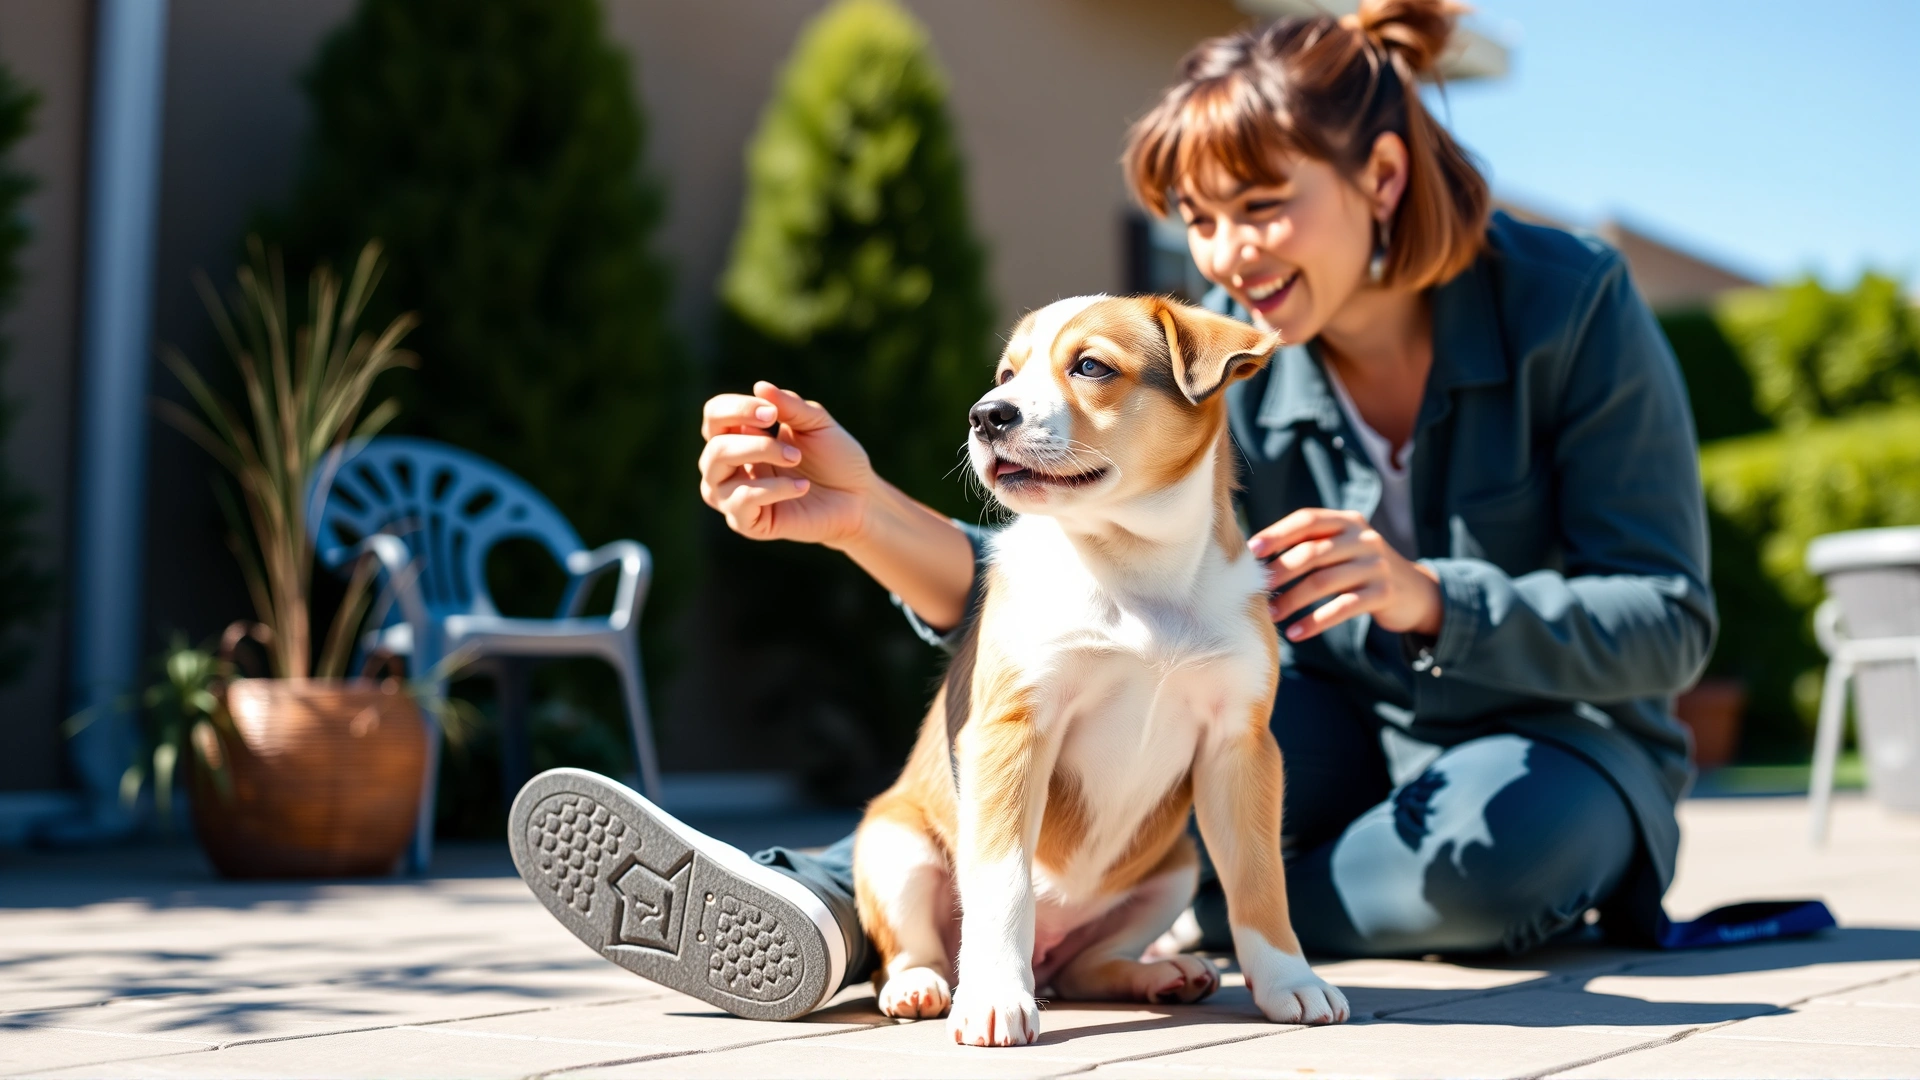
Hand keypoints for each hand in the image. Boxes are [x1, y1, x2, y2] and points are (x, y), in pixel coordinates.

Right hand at [698, 381, 875, 547]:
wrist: (859, 498)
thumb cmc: (835, 459)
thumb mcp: (816, 423)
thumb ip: (789, 405)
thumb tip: (760, 386)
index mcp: (740, 437)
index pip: (714, 416)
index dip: (737, 409)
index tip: (772, 414)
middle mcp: (729, 467)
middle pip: (715, 446)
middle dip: (754, 441)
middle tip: (793, 448)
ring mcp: (734, 496)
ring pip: (716, 473)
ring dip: (759, 457)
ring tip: (796, 459)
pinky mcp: (748, 523)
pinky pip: (741, 502)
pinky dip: (772, 490)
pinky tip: (802, 487)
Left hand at [1250, 508, 1442, 641]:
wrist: (1415, 592)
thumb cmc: (1361, 570)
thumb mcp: (1342, 550)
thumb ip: (1310, 546)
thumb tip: (1257, 558)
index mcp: (1347, 521)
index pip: (1308, 520)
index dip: (1278, 534)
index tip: (1252, 550)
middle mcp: (1363, 538)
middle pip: (1313, 552)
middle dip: (1281, 571)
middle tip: (1257, 588)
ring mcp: (1376, 564)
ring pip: (1324, 581)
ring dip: (1293, 600)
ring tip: (1271, 614)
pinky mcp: (1383, 593)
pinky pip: (1342, 607)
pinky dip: (1315, 621)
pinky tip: (1296, 633)